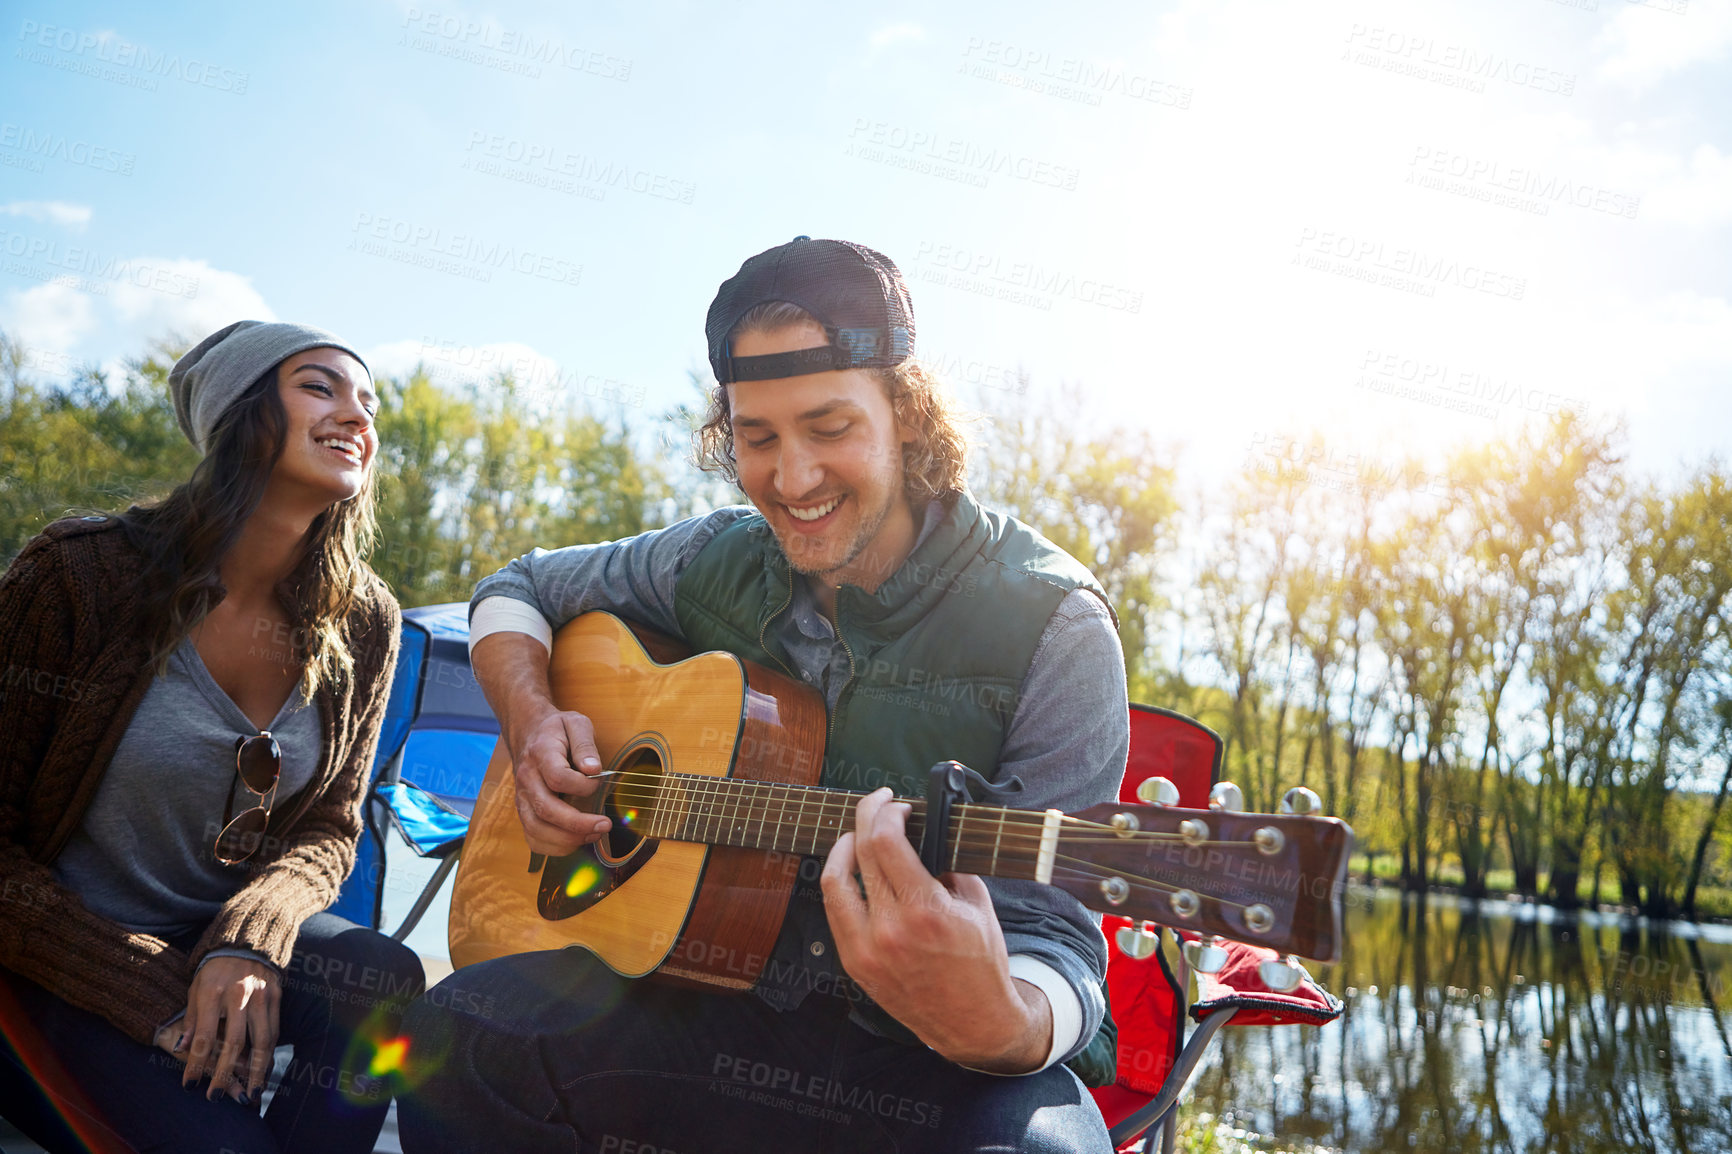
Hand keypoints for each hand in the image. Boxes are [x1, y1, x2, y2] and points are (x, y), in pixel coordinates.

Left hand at [178, 957, 279, 1101]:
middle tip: (215, 1096)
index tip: (189, 1085)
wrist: (247, 941)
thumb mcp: (195, 989)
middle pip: (234, 1042)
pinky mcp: (277, 997)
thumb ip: (191, 1020)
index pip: (204, 1036)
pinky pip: (275, 1031)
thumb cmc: (215, 970)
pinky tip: (263, 1071)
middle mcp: (240, 995)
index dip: (196, 1063)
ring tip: (249, 1094)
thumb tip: (181, 1050)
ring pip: (261, 1041)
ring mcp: (262, 996)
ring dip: (255, 1071)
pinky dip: (270, 1054)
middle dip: (224, 1073)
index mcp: (213, 993)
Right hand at [509, 707, 610, 855]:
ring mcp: (523, 797)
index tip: (598, 782)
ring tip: (594, 834)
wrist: (529, 733)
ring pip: (536, 829)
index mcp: (541, 754)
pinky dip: (554, 847)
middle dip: (578, 824)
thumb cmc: (557, 730)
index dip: (582, 786)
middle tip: (604, 824)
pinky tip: (576, 841)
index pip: (558, 778)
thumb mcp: (576, 723)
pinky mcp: (525, 811)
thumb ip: (585, 745)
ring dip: (567, 839)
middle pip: (546, 810)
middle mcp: (527, 779)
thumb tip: (593, 770)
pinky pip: (533, 838)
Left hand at [820, 789, 1052, 1071]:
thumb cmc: (981, 961)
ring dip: (843, 846)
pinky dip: (841, 882)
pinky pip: (836, 911)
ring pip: (834, 880)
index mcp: (926, 910)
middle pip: (859, 851)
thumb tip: (923, 830)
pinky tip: (852, 870)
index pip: (885, 841)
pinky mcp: (855, 964)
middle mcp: (890, 929)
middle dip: (867, 816)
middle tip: (879, 803)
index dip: (887, 812)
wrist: (972, 1021)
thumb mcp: (977, 904)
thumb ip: (948, 864)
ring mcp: (866, 949)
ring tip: (856, 834)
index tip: (898, 805)